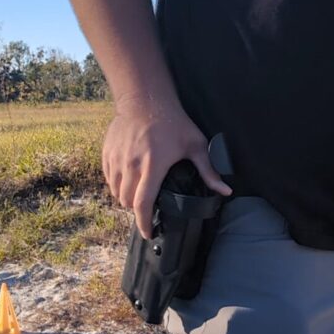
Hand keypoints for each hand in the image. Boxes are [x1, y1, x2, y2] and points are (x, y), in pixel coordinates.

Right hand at [102, 95, 231, 238]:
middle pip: (127, 202)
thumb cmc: (173, 122)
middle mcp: (131, 165)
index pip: (143, 204)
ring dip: (126, 198)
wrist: (145, 99)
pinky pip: (109, 178)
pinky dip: (117, 185)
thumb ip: (209, 170)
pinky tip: (129, 180)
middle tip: (149, 207)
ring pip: (116, 192)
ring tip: (139, 195)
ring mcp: (117, 159)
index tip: (149, 234)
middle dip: (138, 210)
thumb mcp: (195, 145)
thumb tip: (225, 191)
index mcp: (152, 166)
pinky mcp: (107, 153)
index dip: (144, 223)